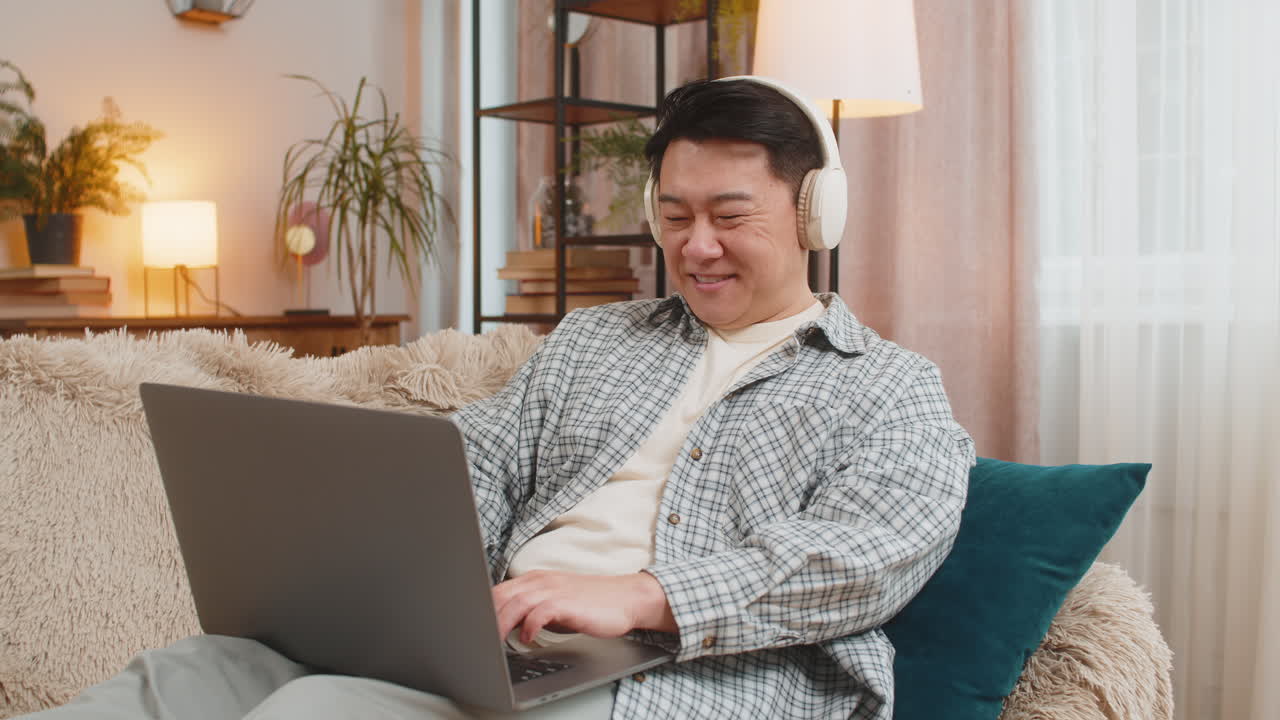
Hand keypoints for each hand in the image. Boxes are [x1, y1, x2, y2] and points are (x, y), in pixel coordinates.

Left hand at [492, 570, 676, 645]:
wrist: (625, 598)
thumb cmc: (590, 604)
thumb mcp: (554, 603)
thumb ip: (530, 610)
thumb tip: (505, 627)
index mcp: (534, 580)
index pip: (498, 591)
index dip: (481, 610)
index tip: (473, 629)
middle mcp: (540, 581)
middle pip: (500, 596)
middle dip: (485, 619)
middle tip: (478, 640)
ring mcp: (554, 590)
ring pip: (515, 603)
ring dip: (501, 624)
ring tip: (495, 643)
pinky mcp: (567, 603)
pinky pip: (539, 612)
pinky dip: (528, 626)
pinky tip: (528, 639)